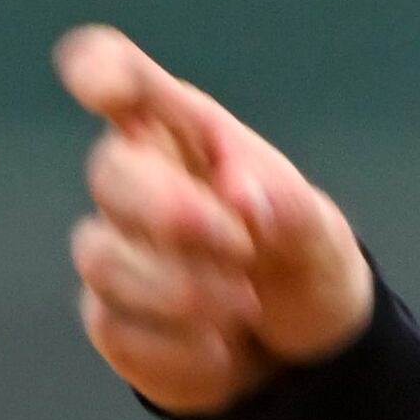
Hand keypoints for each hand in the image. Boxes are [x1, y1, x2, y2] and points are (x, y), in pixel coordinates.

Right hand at [53, 25, 374, 415]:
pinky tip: (222, 349)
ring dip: (183, 289)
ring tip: (246, 304)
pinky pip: (117, 328)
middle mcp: (137, 180)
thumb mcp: (318, 232)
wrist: (302, 348)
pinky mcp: (111, 318)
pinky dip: (180, 346)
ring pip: (103, 258)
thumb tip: (243, 197)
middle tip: (243, 246)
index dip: (102, 71)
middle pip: (109, 174)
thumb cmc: (297, 256)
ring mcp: (115, 249)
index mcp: (183, 132)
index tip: (103, 87)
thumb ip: (289, 207)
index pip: (123, 78)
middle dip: (173, 213)